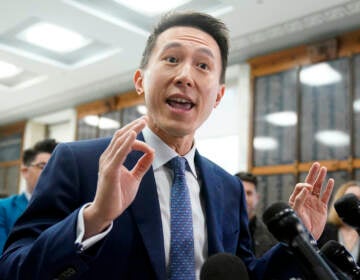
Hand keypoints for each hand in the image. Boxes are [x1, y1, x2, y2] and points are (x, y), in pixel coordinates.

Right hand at [83, 116, 154, 237]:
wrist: (106, 212)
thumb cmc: (117, 195)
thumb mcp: (134, 178)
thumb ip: (142, 165)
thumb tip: (152, 152)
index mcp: (112, 158)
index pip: (125, 141)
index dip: (138, 140)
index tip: (150, 148)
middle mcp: (108, 157)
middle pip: (120, 136)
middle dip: (134, 126)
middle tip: (146, 118)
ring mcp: (107, 163)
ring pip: (119, 141)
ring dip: (132, 130)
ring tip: (143, 122)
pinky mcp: (109, 171)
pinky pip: (118, 153)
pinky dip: (126, 143)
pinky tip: (134, 134)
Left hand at [289, 162, 333, 239]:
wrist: (306, 236)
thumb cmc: (298, 224)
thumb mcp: (295, 211)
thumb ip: (299, 199)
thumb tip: (305, 188)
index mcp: (296, 198)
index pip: (300, 187)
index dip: (304, 184)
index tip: (308, 188)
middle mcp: (305, 198)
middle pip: (310, 183)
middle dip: (313, 173)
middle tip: (316, 164)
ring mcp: (314, 202)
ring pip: (318, 187)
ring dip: (321, 178)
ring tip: (323, 169)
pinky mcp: (322, 207)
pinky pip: (326, 195)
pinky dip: (328, 188)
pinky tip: (331, 180)